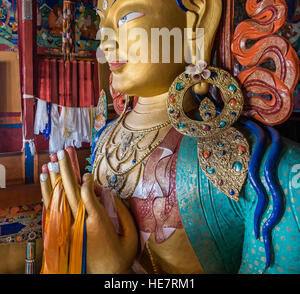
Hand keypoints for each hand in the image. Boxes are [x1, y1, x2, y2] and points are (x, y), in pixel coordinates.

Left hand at [40, 149, 137, 273]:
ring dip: (56, 178)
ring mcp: (70, 229)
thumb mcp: (131, 235)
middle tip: (63, 150)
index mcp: (98, 223)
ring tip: (52, 160)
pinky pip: (54, 210)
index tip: (86, 173)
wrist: (106, 277)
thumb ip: (122, 212)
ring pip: (59, 199)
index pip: (86, 195)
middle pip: (70, 191)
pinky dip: (49, 194)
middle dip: (67, 169)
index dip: (85, 180)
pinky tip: (47, 180)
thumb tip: (108, 192)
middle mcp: (80, 224)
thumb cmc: (121, 256)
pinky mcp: (64, 233)